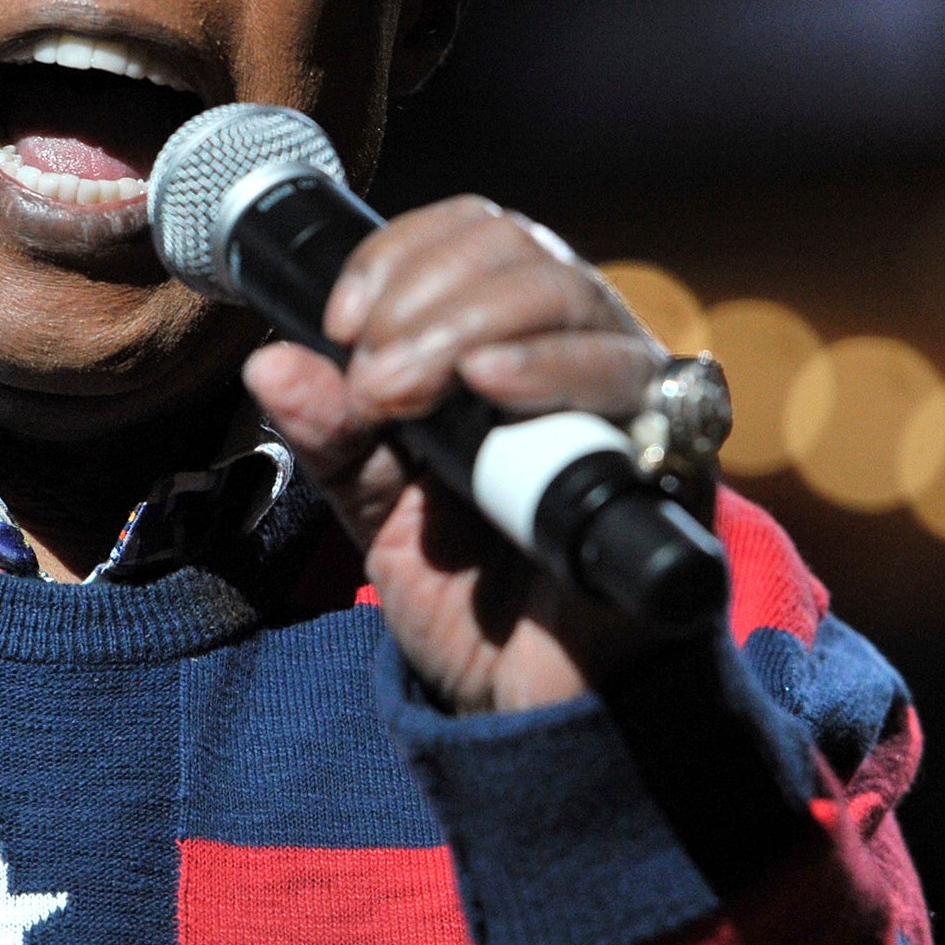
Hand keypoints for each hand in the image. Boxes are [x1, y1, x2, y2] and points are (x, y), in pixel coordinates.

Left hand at [243, 195, 672, 715]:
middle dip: (426, 294)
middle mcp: (578, 351)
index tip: (339, 319)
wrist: (536, 708)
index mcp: (508, 343)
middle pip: (521, 250)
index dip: (400, 256)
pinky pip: (628, 381)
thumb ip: (332, 437)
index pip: (473, 236)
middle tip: (372, 376)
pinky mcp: (672, 456)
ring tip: (404, 387)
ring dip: (468, 322)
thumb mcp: (378, 511)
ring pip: (571, 294)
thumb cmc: (472, 597)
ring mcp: (629, 398)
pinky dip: (551, 367)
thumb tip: (271, 361)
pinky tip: (491, 384)